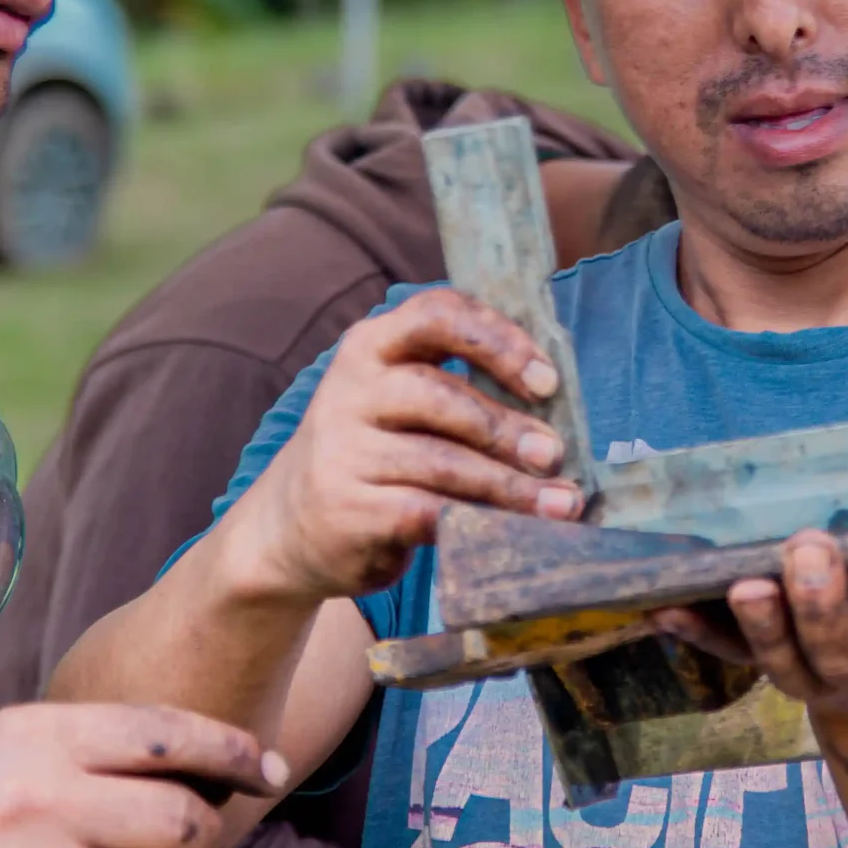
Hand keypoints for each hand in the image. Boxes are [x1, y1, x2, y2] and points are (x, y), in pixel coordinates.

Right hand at [0, 702, 286, 847]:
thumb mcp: (8, 744)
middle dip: (204, 838)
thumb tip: (216, 757)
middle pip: (185, 822)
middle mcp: (39, 803)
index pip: (171, 735)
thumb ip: (100, 742)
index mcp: (39, 738)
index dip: (234, 752)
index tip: (265, 769)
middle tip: (188, 845)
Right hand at [223, 287, 584, 601]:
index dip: (499, 340)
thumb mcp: (397, 403)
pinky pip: (426, 513)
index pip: (437, 315)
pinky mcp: (347, 509)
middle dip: (506, 427)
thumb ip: (455, 390)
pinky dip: (479, 523)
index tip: (547, 380)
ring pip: (441, 463)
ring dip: (509, 486)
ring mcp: (342, 450)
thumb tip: (558, 411)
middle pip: (440, 395)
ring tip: (560, 504)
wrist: (287, 528)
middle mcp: (350, 390)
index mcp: (371, 347)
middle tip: (554, 454)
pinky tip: (514, 532)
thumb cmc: (373, 455)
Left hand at [656, 532, 847, 757]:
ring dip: (760, 622)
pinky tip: (662, 608)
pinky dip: (697, 635)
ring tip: (743, 581)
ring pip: (783, 658)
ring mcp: (817, 679)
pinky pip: (730, 657)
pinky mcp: (773, 672)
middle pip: (846, 645)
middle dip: (827, 601)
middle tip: (813, 548)